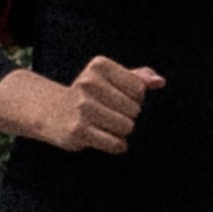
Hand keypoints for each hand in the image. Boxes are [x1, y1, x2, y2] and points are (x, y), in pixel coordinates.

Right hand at [0, 55, 163, 156]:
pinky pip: (115, 143)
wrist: (52, 111)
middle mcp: (88, 83)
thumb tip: (160, 82)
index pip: (139, 89)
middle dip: (128, 115)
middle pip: (134, 109)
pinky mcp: (78, 130)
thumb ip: (138, 78)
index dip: (135, 98)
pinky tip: (106, 138)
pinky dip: (117, 145)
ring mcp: (82, 107)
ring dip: (122, 131)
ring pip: (127, 127)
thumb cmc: (90, 94)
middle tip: (110, 113)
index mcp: (99, 66)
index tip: (118, 98)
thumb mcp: (110, 79)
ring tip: (107, 125)